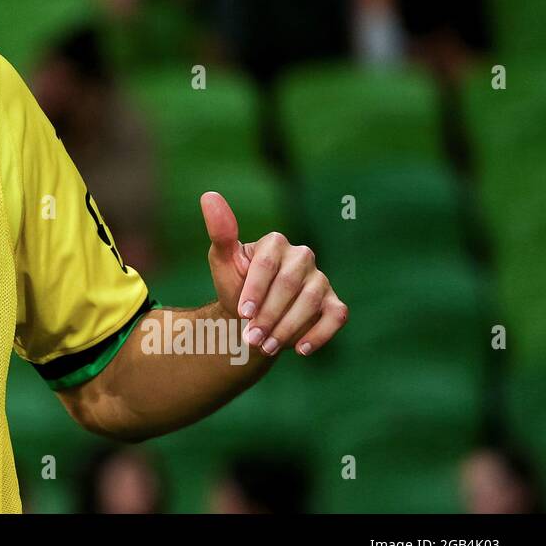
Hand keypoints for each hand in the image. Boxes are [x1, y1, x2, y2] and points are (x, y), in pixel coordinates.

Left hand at [200, 191, 346, 356]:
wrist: (249, 318)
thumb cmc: (235, 285)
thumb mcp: (222, 261)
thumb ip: (220, 232)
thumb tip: (209, 196)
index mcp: (276, 242)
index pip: (268, 264)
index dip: (255, 290)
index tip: (241, 312)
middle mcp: (302, 256)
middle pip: (289, 285)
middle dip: (269, 314)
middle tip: (251, 338)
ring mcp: (320, 279)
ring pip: (311, 302)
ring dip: (287, 328)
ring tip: (266, 347)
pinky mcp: (334, 302)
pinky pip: (336, 316)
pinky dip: (319, 334)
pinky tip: (300, 350)